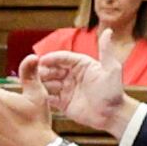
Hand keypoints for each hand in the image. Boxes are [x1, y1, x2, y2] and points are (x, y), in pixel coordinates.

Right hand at [19, 49, 133, 136]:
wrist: (112, 115)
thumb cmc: (113, 91)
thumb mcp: (111, 69)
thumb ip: (106, 50)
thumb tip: (108, 30)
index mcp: (81, 65)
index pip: (63, 58)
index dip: (52, 58)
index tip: (41, 60)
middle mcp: (72, 75)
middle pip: (53, 69)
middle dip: (43, 71)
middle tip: (35, 74)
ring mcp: (66, 89)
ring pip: (48, 83)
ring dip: (40, 83)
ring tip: (33, 85)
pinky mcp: (62, 102)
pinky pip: (49, 97)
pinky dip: (41, 96)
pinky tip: (36, 96)